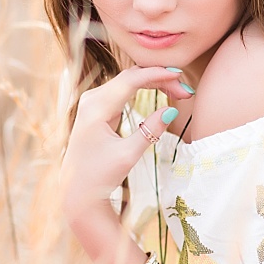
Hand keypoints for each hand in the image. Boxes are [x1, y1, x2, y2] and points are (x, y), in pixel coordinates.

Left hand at [59, 66, 192, 219]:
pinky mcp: (99, 107)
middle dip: (159, 78)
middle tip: (186, 91)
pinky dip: (145, 88)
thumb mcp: (128, 155)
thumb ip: (150, 131)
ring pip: (128, 81)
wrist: (78, 188)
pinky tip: (163, 90)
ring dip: (154, 82)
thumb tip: (172, 111)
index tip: (179, 75)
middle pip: (130, 77)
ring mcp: (93, 102)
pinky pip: (124, 90)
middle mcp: (92, 99)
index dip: (156, 74)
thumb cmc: (100, 175)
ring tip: (179, 91)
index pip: (130, 80)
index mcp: (95, 108)